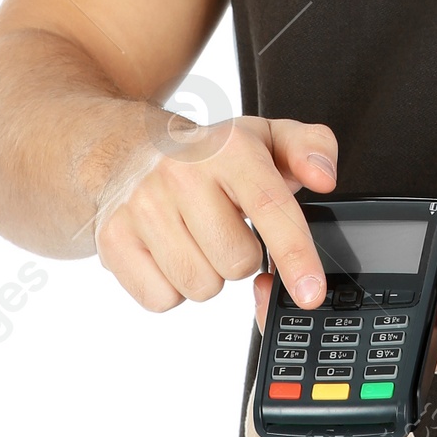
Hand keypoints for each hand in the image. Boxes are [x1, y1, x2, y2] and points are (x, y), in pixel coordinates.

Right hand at [93, 113, 335, 312]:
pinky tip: (168, 252)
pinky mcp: (113, 240)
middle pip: (237, 262)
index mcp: (228, 149)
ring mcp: (142, 208)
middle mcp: (181, 175)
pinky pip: (161, 299)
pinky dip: (171, 287)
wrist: (123, 149)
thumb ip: (309, 147)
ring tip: (195, 238)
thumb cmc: (205, 154)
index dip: (295, 256)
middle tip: (225, 227)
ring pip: (201, 286)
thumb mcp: (264, 137)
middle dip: (241, 256)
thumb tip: (324, 177)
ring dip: (207, 273)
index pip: (270, 209)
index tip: (310, 292)